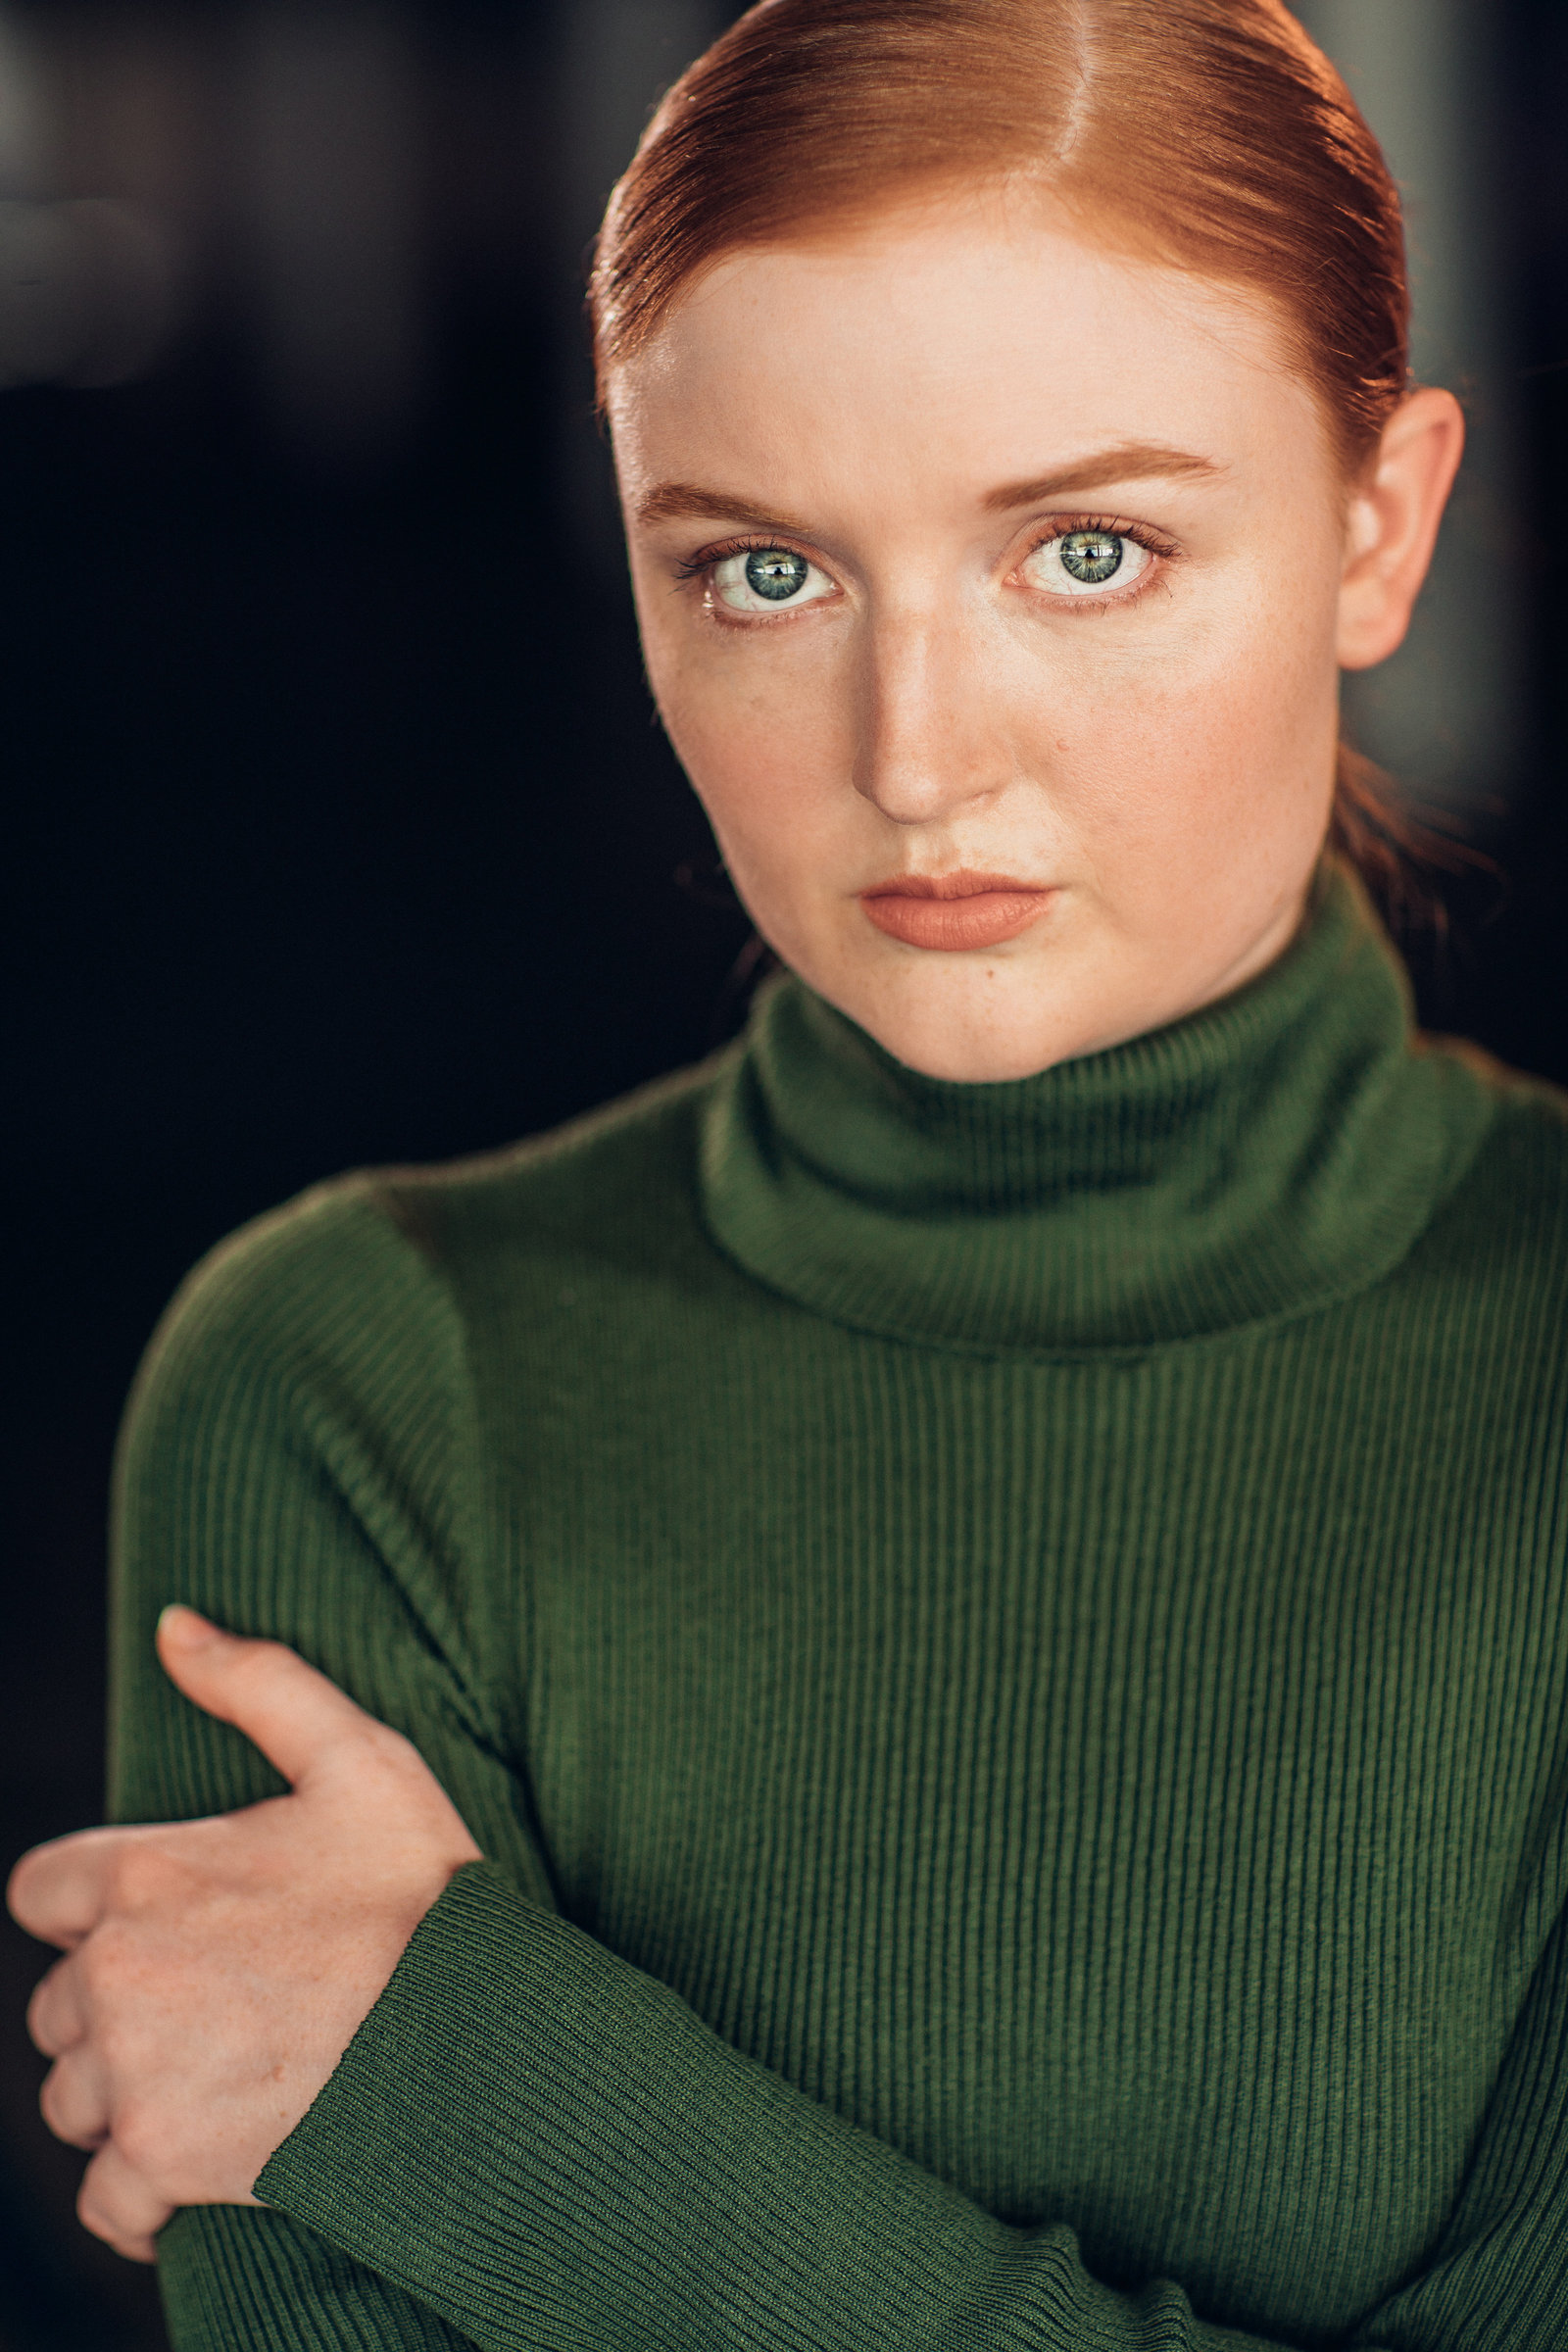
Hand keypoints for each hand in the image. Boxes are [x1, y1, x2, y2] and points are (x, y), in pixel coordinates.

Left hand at [7, 1608, 481, 2262]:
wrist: (478, 2042)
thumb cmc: (425, 1899)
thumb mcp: (364, 1761)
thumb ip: (260, 1683)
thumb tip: (173, 1625)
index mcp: (149, 1871)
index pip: (45, 1889)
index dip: (97, 1905)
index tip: (162, 1922)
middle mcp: (119, 1973)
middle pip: (58, 2003)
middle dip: (117, 2004)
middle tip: (215, 2002)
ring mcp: (135, 2075)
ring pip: (75, 2096)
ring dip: (126, 2094)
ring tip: (217, 2077)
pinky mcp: (161, 2164)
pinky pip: (105, 2200)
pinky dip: (139, 2195)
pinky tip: (195, 2168)